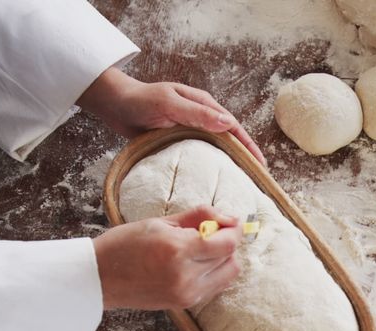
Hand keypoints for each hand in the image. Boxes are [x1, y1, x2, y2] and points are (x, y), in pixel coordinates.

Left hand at [78, 67, 266, 165]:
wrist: (114, 104)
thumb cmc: (141, 101)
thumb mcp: (169, 104)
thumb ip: (197, 113)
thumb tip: (228, 123)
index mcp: (204, 104)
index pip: (233, 127)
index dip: (249, 146)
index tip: (260, 165)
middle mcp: (201, 117)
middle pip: (229, 139)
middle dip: (244, 157)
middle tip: (255, 180)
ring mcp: (190, 130)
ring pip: (215, 149)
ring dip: (227, 164)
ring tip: (238, 184)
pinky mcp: (178, 141)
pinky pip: (198, 155)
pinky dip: (208, 167)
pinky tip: (211, 181)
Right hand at [93, 206, 242, 309]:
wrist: (98, 278)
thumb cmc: (124, 244)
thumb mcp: (160, 222)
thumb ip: (198, 217)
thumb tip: (229, 217)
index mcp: (178, 251)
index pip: (227, 244)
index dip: (233, 230)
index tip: (230, 221)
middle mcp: (186, 276)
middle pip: (231, 259)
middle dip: (227, 243)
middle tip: (210, 232)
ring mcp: (186, 294)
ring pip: (228, 275)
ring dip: (222, 259)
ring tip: (200, 249)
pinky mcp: (184, 304)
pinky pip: (215, 286)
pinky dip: (213, 273)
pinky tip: (194, 264)